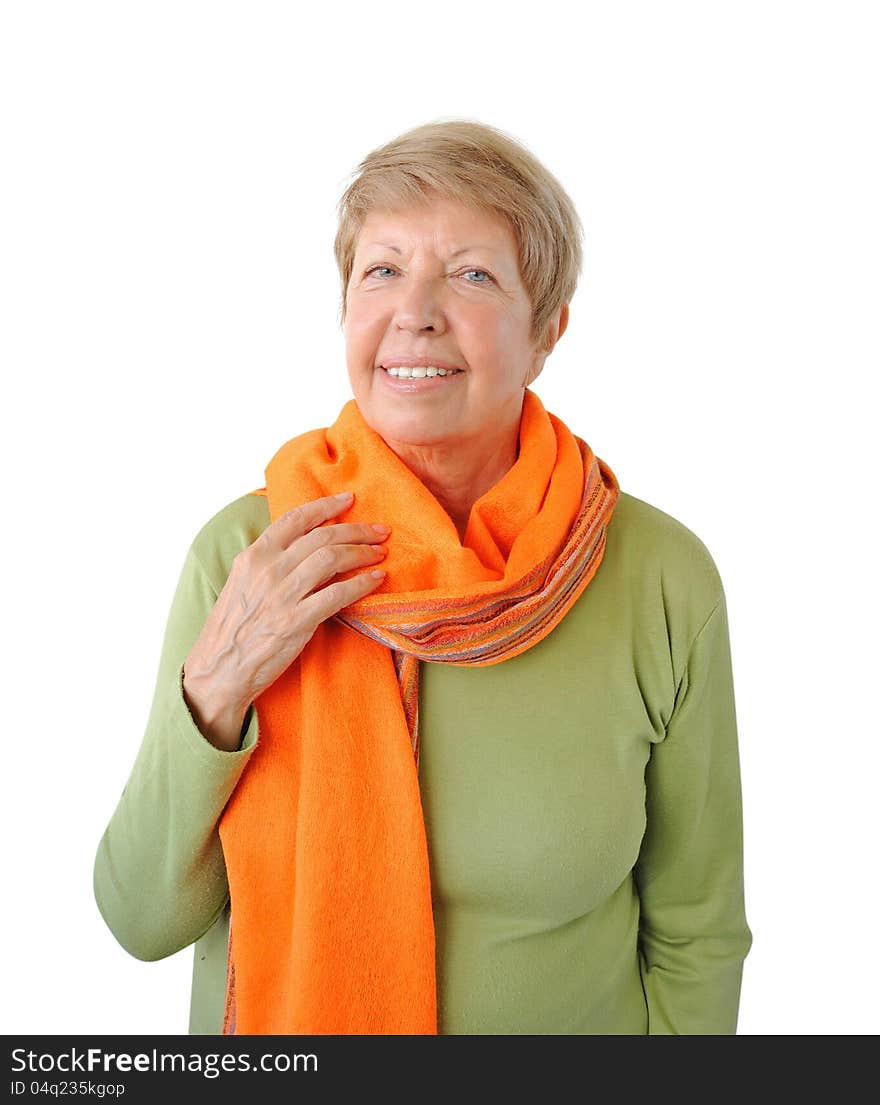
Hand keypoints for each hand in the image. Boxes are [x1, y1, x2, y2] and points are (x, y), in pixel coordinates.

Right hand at [182, 491, 387, 750]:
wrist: (217, 672)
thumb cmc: (231, 632)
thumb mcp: (241, 585)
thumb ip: (268, 564)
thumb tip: (302, 549)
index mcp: (253, 557)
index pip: (295, 519)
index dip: (326, 506)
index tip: (349, 500)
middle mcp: (268, 570)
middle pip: (322, 536)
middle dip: (356, 530)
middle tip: (379, 531)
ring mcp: (282, 595)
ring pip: (332, 559)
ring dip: (362, 553)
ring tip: (379, 553)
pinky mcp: (296, 622)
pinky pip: (338, 594)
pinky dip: (362, 584)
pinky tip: (376, 580)